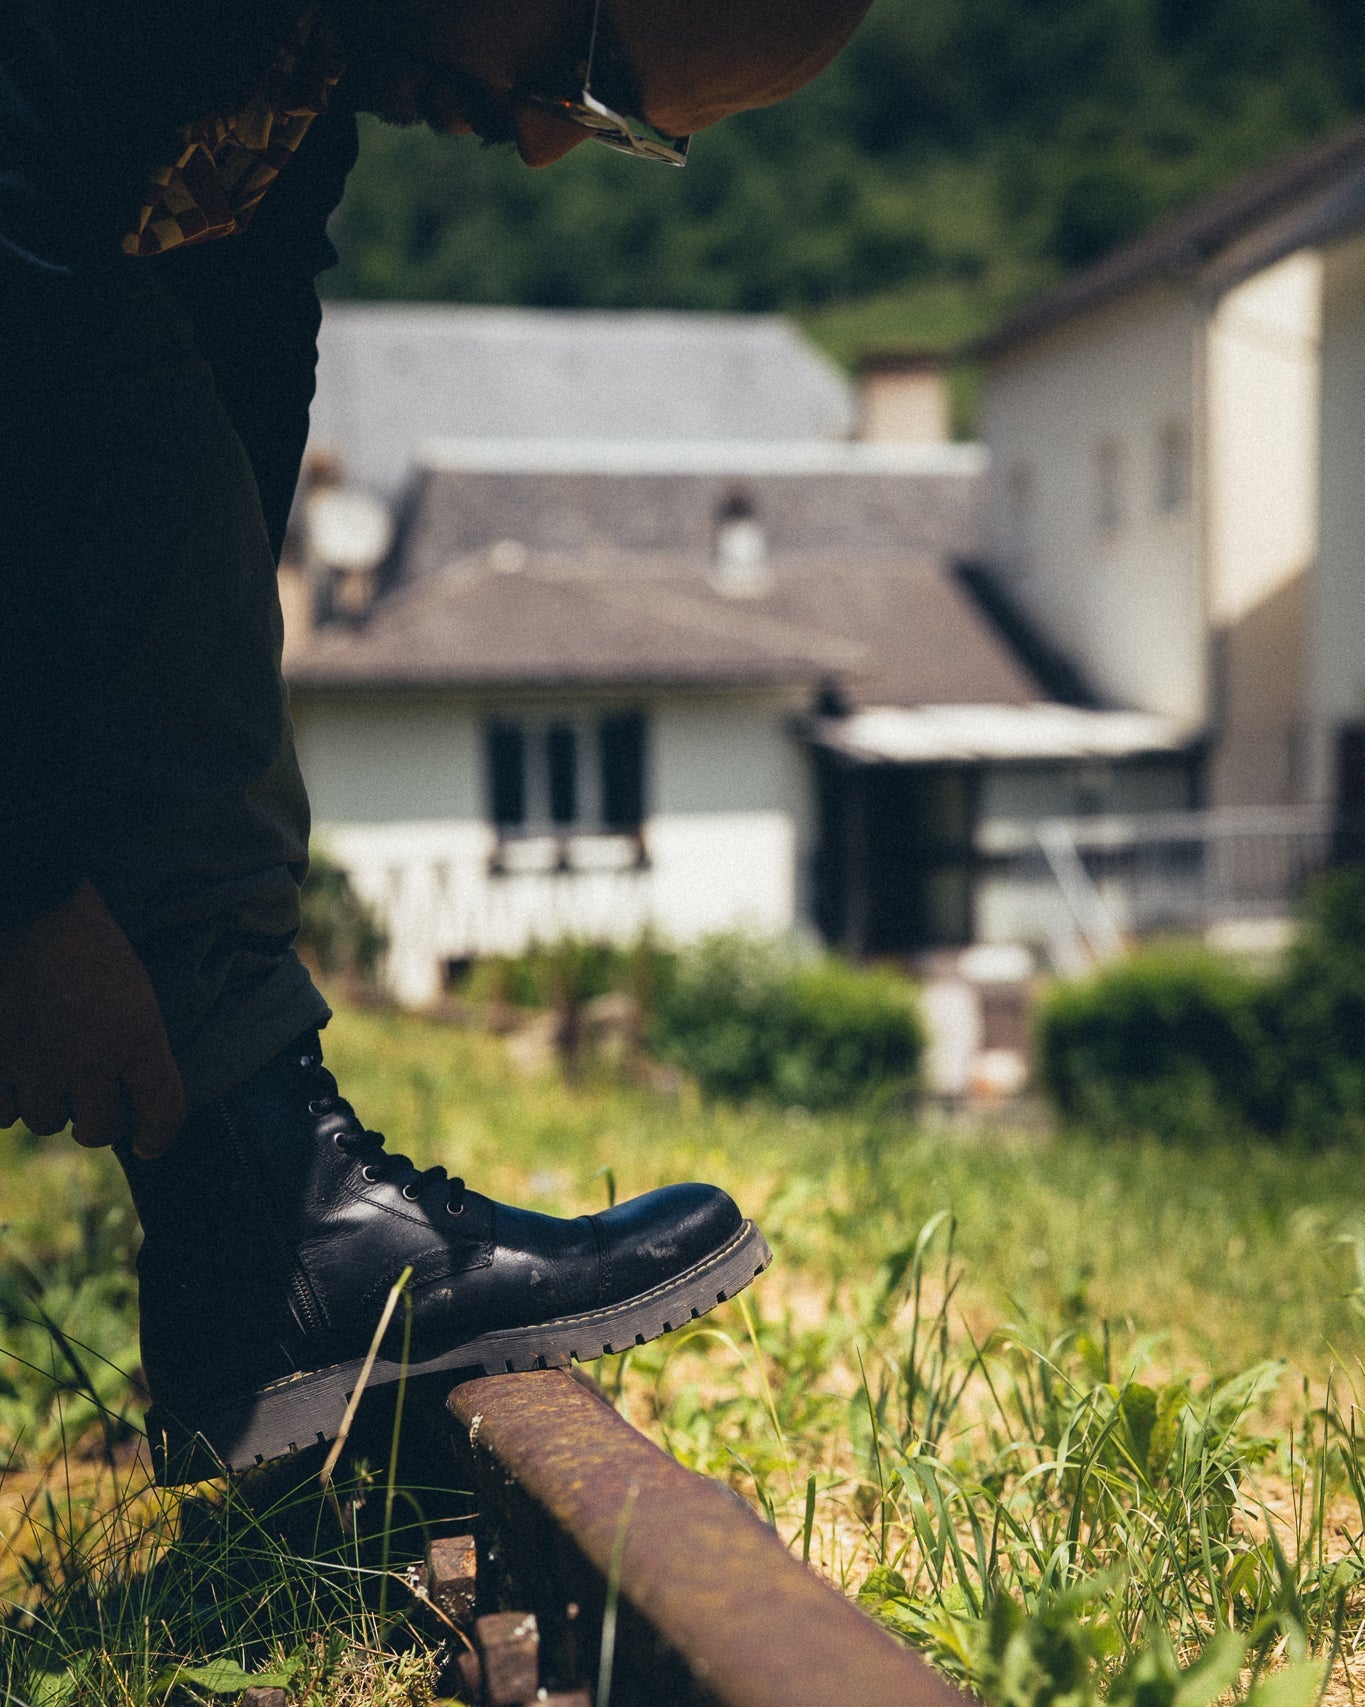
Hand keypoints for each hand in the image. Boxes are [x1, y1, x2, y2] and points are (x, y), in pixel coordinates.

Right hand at [0, 882, 185, 1158]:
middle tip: (92, 1097)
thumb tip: (130, 1089)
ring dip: (51, 1105)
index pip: (163, 1113)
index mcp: (137, 1038)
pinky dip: (8, 1099)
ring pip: (47, 1122)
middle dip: (99, 1119)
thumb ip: (136, 1042)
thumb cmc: (86, 938)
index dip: (159, 1135)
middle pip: (100, 1130)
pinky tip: (14, 1071)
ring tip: (49, 1070)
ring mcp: (37, 1066)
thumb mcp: (134, 986)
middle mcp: (90, 1062)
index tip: (149, 1142)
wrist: (25, 909)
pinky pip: (2, 1113)